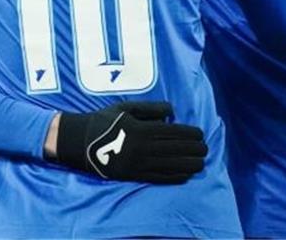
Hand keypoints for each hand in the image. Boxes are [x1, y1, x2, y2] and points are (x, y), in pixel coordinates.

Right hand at [53, 101, 207, 183]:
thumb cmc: (105, 121)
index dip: (190, 134)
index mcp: (141, 129)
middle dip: (193, 150)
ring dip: (188, 165)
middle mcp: (141, 148)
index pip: (173, 133)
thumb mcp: (127, 108)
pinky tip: (185, 175)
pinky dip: (174, 177)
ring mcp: (137, 164)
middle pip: (175, 150)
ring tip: (201, 163)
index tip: (201, 134)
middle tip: (206, 149)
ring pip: (169, 166)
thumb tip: (172, 112)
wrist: (80, 142)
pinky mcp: (132, 176)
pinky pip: (157, 178)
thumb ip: (151, 109)